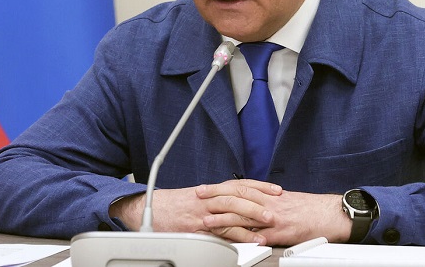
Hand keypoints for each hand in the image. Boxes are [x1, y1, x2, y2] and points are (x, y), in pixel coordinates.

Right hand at [108, 179, 282, 242]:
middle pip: (237, 195)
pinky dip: (238, 236)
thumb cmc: (172, 206)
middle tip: (276, 206)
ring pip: (230, 211)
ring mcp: (201, 213)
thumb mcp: (196, 198)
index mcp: (210, 190)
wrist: (147, 209)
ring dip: (252, 216)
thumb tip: (238, 203)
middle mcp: (207, 198)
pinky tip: (251, 240)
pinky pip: (220, 232)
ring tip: (269, 223)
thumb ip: (215, 199)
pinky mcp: (196, 228)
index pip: (239, 184)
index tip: (275, 190)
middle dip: (259, 200)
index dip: (259, 186)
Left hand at [199, 182, 351, 245]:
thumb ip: (267, 200)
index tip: (206, 188)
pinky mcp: (280, 234)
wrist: (330, 213)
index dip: (221, 187)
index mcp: (269, 195)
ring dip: (224, 219)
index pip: (240, 187)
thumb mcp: (286, 199)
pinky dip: (246, 239)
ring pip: (244, 216)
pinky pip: (259, 237)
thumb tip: (252, 202)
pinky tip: (233, 241)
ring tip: (208, 221)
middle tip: (199, 197)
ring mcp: (273, 218)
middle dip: (216, 197)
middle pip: (237, 197)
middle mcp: (269, 203)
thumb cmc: (310, 208)